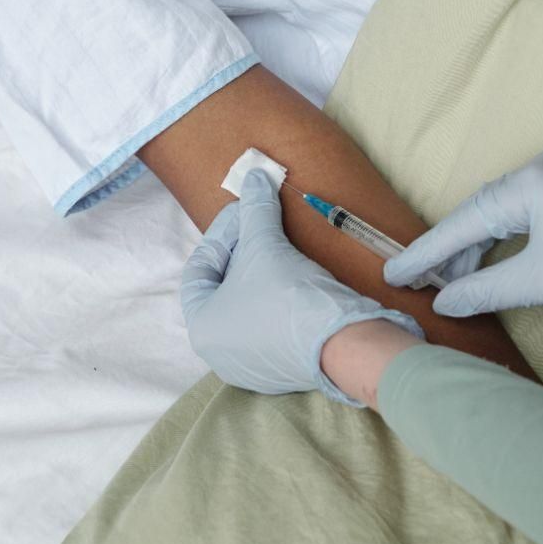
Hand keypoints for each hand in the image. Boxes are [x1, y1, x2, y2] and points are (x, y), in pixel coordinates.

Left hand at [180, 171, 424, 404]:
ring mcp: (250, 365)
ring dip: (262, 274)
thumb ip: (255, 209)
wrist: (342, 343)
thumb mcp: (266, 245)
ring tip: (279, 248)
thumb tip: (254, 175)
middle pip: (224, 287)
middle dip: (243, 252)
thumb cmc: (288, 296)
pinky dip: (277, 298)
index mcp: (202, 327)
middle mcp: (219, 352)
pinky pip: (270, 324)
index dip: (221, 233)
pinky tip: (294, 279)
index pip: (199, 268)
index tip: (245, 213)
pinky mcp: (280, 368)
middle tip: (262, 227)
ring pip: (248, 306)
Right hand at [384, 150, 542, 320]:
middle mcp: (538, 167)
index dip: (427, 252)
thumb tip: (444, 303)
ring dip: (475, 246)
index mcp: (528, 183)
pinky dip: (501, 237)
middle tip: (418, 284)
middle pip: (477, 212)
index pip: (463, 221)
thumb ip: (485, 289)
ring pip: (499, 211)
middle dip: (448, 250)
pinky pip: (520, 210)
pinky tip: (489, 263)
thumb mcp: (542, 281)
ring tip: (451, 283)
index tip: (393, 273)